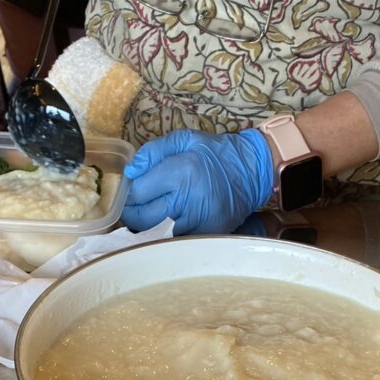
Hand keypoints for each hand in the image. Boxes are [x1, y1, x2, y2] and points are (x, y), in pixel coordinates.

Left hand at [121, 129, 273, 233]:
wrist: (252, 170)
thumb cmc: (215, 153)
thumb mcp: (185, 139)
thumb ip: (153, 151)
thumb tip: (130, 172)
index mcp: (180, 172)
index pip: (138, 192)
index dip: (128, 193)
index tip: (130, 190)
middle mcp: (188, 199)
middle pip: (142, 218)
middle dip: (131, 213)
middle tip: (133, 206)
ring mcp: (199, 221)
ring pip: (156, 234)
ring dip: (145, 227)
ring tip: (147, 214)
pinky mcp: (207, 234)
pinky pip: (175, 240)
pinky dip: (164, 235)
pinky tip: (165, 224)